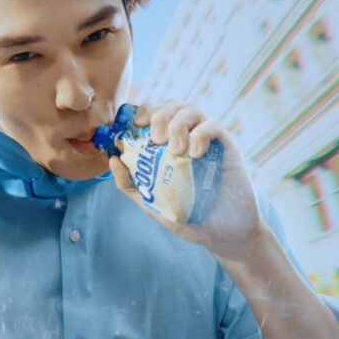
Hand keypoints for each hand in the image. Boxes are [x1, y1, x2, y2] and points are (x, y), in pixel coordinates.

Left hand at [109, 101, 265, 264]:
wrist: (221, 234)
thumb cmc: (187, 216)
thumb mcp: (152, 202)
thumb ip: (131, 183)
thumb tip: (112, 159)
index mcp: (166, 145)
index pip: (153, 113)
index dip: (143, 110)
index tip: (137, 123)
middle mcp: (185, 137)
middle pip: (170, 105)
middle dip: (159, 114)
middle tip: (156, 139)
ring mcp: (206, 140)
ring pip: (191, 109)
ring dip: (178, 123)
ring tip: (176, 150)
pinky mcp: (226, 146)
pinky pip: (213, 125)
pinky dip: (201, 133)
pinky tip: (195, 154)